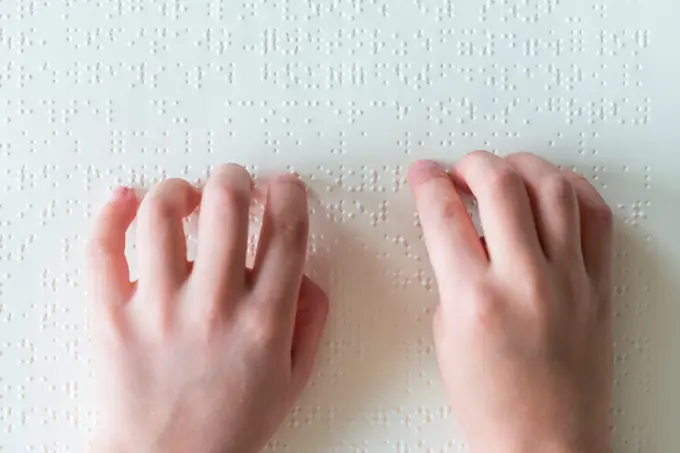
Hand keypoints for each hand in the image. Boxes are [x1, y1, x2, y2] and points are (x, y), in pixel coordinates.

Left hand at [87, 167, 327, 452]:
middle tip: (234, 183)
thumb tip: (307, 274)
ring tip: (183, 196)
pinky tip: (124, 200)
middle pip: (227, 203)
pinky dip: (110, 212)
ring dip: (178, 189)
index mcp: (263, 320)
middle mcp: (213, 305)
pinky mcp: (112, 314)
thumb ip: (310, 321)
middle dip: (235, 178)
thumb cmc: (225, 430)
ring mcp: (158, 307)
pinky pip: (103, 247)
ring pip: (162, 212)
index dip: (290, 193)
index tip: (284, 187)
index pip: (287, 229)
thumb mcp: (292, 380)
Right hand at [408, 151, 612, 452]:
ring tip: (505, 172)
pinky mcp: (598, 285)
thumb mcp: (447, 337)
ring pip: (552, 186)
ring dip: (521, 165)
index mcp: (474, 299)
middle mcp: (525, 282)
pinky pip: (595, 215)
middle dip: (471, 163)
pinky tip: (551, 189)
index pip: (443, 214)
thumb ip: (451, 277)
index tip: (423, 174)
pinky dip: (571, 188)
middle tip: (460, 169)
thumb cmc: (495, 409)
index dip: (427, 183)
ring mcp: (569, 280)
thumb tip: (458, 235)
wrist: (547, 446)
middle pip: (499, 184)